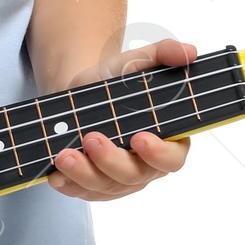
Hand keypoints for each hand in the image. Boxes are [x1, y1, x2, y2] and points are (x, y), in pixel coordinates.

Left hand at [46, 38, 196, 201]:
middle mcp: (146, 165)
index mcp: (166, 139)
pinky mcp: (94, 186)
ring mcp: (120, 179)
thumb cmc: (112, 81)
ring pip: (107, 187)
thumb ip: (162, 55)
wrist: (77, 92)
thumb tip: (188, 51)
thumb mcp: (134, 62)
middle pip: (135, 176)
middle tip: (90, 138)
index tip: (139, 138)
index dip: (158, 153)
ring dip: (85, 175)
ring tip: (65, 154)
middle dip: (111, 161)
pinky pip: (84, 192)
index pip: (172, 158)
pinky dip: (70, 186)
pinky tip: (56, 174)